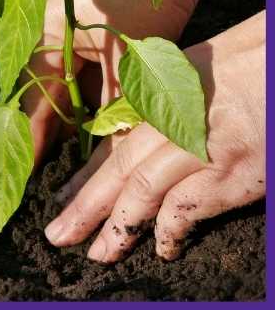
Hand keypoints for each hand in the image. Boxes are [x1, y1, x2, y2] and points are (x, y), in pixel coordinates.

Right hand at [24, 0, 209, 164]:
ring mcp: (64, 15)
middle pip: (46, 85)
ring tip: (76, 136)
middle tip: (51, 160)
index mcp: (44, 36)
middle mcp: (45, 26)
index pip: (33, 100)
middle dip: (53, 122)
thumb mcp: (131, 57)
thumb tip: (110, 141)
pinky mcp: (83, 8)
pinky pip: (77, 50)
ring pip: (63, 69)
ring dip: (73, 100)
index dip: (32, 137)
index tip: (27, 168)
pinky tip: (96, 97)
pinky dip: (86, 75)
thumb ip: (114, 100)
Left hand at [44, 12, 264, 261]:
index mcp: (163, 90)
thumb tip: (142, 127)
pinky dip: (170, 232)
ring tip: (100, 254)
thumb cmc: (251, 57)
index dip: (87, 173)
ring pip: (145, 193)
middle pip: (120, 169)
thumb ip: (168, 97)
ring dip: (119, 227)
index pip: (114, 139)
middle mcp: (175, 118)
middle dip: (86, 206)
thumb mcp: (198, 65)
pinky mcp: (234, 172)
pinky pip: (188, 210)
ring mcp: (202, 147)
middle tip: (60, 235)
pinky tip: (162, 249)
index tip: (63, 197)